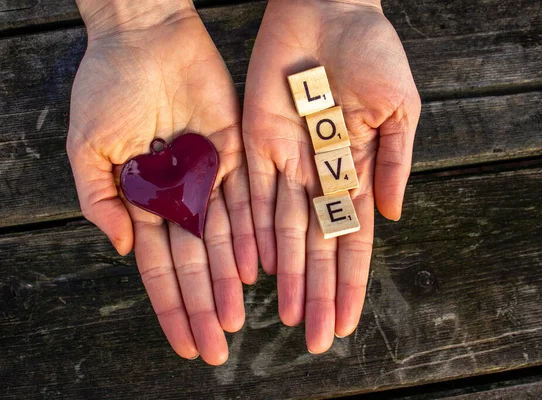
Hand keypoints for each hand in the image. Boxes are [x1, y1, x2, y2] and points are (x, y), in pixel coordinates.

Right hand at [67, 0, 256, 363]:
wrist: (144, 37)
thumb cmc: (108, 87)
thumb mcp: (89, 149)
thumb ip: (101, 201)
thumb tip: (126, 249)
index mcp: (143, 200)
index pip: (160, 266)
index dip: (171, 305)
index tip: (183, 342)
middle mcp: (180, 196)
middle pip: (195, 262)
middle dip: (202, 305)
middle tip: (216, 347)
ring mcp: (208, 177)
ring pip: (223, 239)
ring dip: (228, 279)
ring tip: (234, 318)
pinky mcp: (233, 153)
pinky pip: (245, 199)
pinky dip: (250, 233)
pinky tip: (255, 268)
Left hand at [243, 0, 420, 352]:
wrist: (327, 9)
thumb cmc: (372, 52)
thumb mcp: (401, 107)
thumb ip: (395, 162)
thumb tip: (390, 217)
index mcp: (357, 170)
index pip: (353, 238)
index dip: (349, 282)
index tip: (347, 321)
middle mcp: (319, 175)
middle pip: (316, 245)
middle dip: (316, 291)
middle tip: (315, 337)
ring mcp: (286, 161)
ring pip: (282, 229)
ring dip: (285, 274)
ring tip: (286, 315)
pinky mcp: (254, 141)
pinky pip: (251, 194)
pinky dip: (251, 230)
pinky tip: (253, 267)